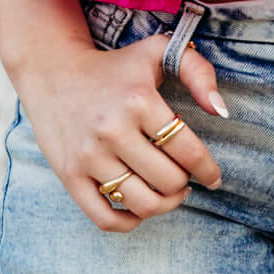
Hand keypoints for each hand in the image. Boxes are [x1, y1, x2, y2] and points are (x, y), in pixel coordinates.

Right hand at [15, 31, 226, 232]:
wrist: (53, 70)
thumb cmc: (115, 65)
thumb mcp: (158, 52)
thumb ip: (198, 71)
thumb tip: (220, 111)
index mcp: (139, 99)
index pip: (187, 150)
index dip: (208, 169)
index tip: (214, 177)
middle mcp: (113, 129)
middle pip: (168, 180)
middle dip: (185, 184)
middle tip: (185, 178)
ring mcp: (89, 156)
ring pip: (142, 204)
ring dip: (164, 205)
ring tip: (168, 193)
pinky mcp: (69, 176)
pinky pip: (106, 218)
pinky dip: (130, 222)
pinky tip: (140, 207)